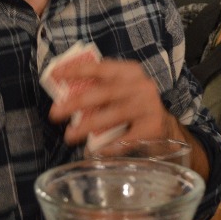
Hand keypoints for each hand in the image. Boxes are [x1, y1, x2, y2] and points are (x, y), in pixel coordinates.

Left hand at [47, 56, 177, 145]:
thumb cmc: (134, 109)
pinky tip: (94, 151)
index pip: (100, 68)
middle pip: (104, 92)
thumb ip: (99, 92)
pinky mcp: (153, 127)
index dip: (76, 70)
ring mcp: (148, 106)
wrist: (166, 130)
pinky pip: (126, 138)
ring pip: (114, 114)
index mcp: (130, 72)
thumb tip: (65, 100)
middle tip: (54, 114)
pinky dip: (108, 146)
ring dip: (88, 126)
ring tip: (69, 136)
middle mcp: (141, 86)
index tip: (55, 75)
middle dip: (76, 102)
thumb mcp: (120, 94)